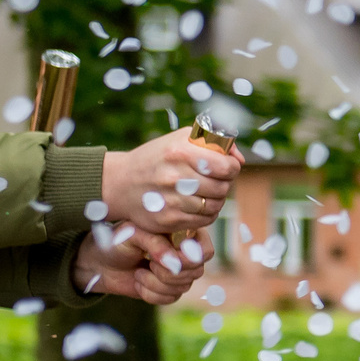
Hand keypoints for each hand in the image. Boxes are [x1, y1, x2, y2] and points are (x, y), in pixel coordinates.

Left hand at [73, 226, 207, 304]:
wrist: (100, 264)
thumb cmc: (115, 242)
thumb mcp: (131, 234)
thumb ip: (154, 243)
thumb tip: (173, 261)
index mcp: (182, 233)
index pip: (205, 250)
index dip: (190, 258)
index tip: (165, 256)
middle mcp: (185, 253)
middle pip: (196, 271)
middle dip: (168, 272)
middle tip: (148, 262)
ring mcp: (179, 273)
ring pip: (184, 286)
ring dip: (156, 283)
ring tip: (139, 272)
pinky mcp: (169, 289)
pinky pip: (172, 298)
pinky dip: (151, 294)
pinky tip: (139, 283)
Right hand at [100, 127, 242, 233]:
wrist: (120, 183)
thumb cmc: (156, 158)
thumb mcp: (180, 140)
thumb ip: (213, 144)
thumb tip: (239, 160)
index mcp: (179, 152)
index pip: (226, 166)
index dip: (232, 167)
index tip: (227, 167)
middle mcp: (175, 177)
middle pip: (222, 187)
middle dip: (224, 184)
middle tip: (215, 180)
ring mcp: (172, 200)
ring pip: (215, 205)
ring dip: (216, 199)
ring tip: (206, 192)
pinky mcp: (169, 220)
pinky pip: (204, 220)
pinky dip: (206, 213)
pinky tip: (197, 204)